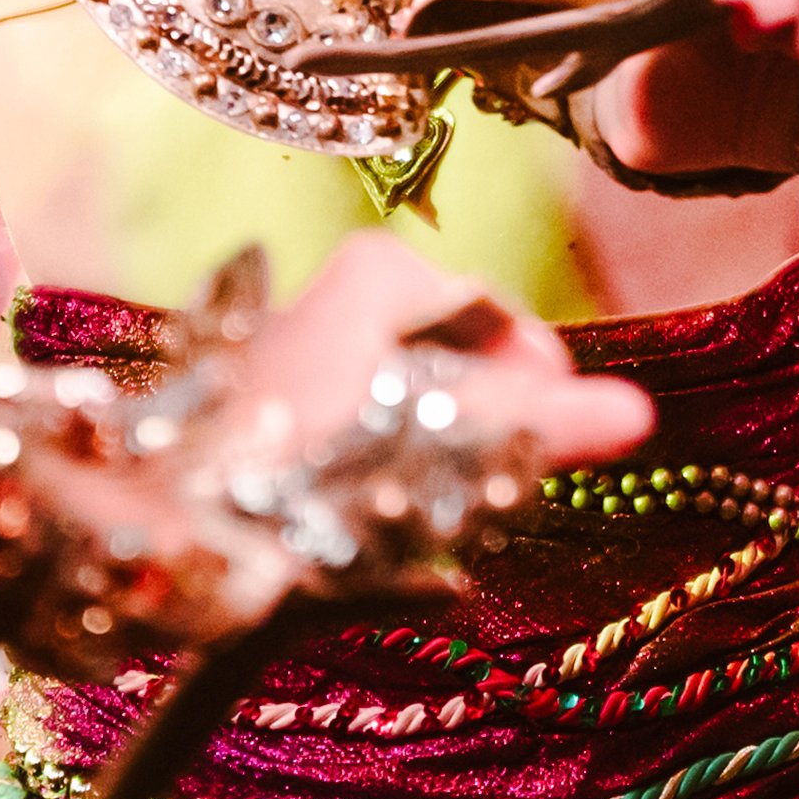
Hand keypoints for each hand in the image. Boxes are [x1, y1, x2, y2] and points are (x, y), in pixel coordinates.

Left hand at [58, 233, 652, 624]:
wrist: (159, 523)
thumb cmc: (302, 467)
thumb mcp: (435, 439)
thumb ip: (538, 422)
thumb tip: (639, 412)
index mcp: (379, 275)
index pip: (494, 313)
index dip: (537, 372)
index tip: (560, 427)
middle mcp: (327, 293)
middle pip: (444, 350)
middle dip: (482, 411)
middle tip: (502, 475)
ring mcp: (288, 351)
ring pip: (395, 389)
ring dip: (431, 442)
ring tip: (442, 502)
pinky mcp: (258, 407)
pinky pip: (348, 420)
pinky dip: (378, 457)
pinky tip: (374, 511)